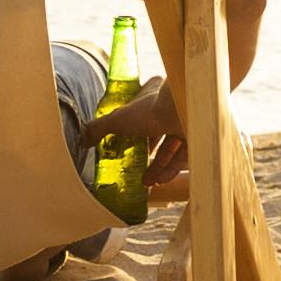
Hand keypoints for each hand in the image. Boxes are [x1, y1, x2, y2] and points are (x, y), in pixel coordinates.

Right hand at [96, 78, 191, 199]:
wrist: (184, 110)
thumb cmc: (151, 109)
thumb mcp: (117, 119)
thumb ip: (99, 129)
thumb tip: (82, 141)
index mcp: (153, 98)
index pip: (141, 113)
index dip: (133, 131)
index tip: (125, 148)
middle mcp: (171, 109)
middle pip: (156, 135)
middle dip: (145, 156)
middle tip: (135, 172)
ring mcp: (186, 123)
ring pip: (170, 148)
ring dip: (157, 167)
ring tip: (145, 182)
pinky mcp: (198, 138)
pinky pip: (183, 157)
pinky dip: (171, 170)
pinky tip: (159, 181)